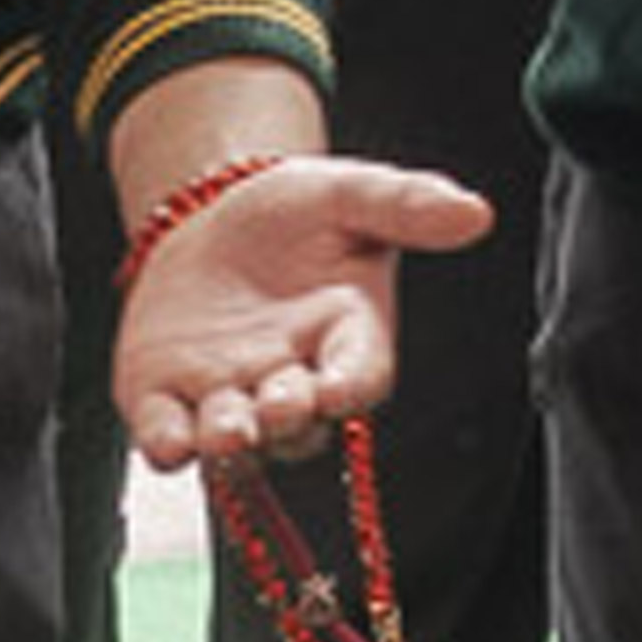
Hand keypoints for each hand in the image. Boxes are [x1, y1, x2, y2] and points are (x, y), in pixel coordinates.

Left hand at [115, 153, 500, 470]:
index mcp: (346, 338)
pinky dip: (168, 447)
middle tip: (279, 405)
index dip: (352, 389)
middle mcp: (292, 381)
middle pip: (300, 426)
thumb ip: (407, 205)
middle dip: (289, 422)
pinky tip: (168, 442)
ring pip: (237, 446)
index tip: (340, 389)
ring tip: (227, 432)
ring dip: (233, 448)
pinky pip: (167, 438)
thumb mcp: (349, 193)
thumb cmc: (291, 212)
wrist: (208, 216)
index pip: (361, 377)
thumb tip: (475, 214)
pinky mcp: (166, 400)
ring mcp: (228, 397)